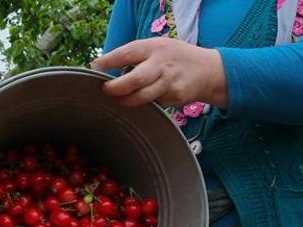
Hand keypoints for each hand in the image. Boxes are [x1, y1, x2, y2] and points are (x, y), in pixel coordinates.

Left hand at [91, 37, 227, 107]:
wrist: (208, 71)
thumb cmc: (174, 58)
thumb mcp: (157, 47)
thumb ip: (135, 56)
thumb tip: (103, 67)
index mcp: (154, 47)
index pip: (127, 53)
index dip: (109, 61)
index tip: (95, 67)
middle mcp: (162, 63)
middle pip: (135, 79)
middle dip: (117, 88)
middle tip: (105, 91)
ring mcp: (170, 82)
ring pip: (143, 97)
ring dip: (127, 101)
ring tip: (118, 100)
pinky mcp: (176, 97)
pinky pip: (155, 104)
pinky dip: (146, 104)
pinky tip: (143, 101)